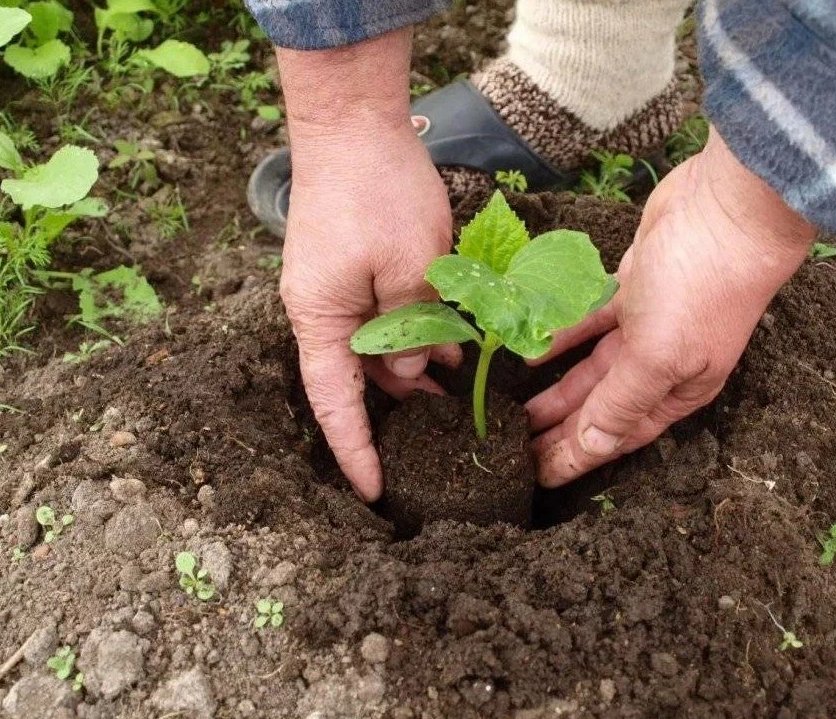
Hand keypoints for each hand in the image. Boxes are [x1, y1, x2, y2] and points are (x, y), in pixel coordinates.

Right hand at [276, 34, 458, 501]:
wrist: (354, 124)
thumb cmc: (377, 192)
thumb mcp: (409, 270)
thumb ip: (411, 330)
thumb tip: (413, 372)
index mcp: (321, 320)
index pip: (335, 405)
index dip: (356, 452)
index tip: (375, 492)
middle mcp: (322, 312)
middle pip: (357, 380)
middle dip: (397, 412)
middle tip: (439, 444)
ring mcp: (337, 289)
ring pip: (376, 350)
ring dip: (414, 372)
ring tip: (457, 399)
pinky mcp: (355, 269)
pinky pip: (384, 318)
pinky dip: (415, 336)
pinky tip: (452, 349)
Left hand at [526, 131, 815, 486]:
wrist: (727, 208)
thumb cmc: (701, 288)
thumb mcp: (658, 355)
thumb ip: (621, 402)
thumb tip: (593, 447)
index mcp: (677, 390)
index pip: (618, 435)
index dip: (577, 457)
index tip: (537, 477)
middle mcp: (662, 363)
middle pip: (601, 406)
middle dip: (560, 429)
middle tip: (513, 448)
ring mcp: (647, 324)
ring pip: (592, 367)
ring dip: (556, 388)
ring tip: (514, 410)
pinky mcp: (632, 287)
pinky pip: (588, 322)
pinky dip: (561, 336)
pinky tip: (529, 350)